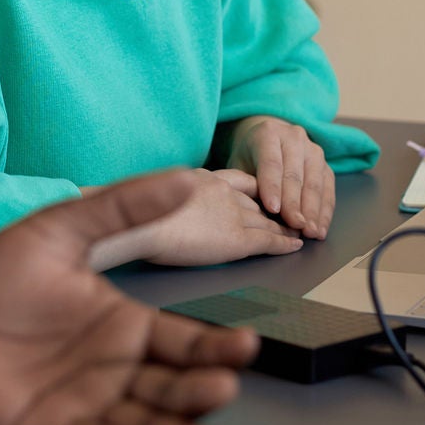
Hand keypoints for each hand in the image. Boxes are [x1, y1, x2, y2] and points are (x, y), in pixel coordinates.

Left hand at [0, 169, 259, 424]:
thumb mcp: (58, 231)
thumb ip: (120, 209)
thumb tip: (184, 177)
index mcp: (122, 323)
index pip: (183, 340)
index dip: (215, 346)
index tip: (247, 346)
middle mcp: (115, 368)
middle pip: (174, 386)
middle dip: (202, 391)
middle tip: (225, 388)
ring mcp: (89, 404)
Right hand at [110, 167, 302, 266]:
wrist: (136, 223)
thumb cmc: (128, 214)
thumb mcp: (146, 197)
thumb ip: (159, 201)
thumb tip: (153, 209)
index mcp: (198, 178)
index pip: (236, 182)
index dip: (252, 190)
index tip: (262, 195)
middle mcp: (221, 191)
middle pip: (255, 202)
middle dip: (271, 211)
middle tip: (286, 217)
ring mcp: (231, 214)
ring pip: (266, 221)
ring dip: (283, 227)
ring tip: (296, 232)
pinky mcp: (237, 239)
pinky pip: (269, 240)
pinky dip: (285, 244)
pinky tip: (295, 246)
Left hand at [228, 116, 335, 238]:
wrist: (266, 139)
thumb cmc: (249, 157)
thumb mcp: (239, 165)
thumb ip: (247, 184)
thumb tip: (258, 213)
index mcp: (267, 133)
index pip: (271, 163)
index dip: (273, 187)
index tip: (273, 210)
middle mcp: (294, 137)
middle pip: (295, 174)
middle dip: (295, 203)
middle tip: (295, 226)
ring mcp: (313, 150)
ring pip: (315, 182)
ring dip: (314, 210)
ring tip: (311, 232)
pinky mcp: (325, 164)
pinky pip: (328, 189)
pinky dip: (325, 210)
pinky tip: (321, 228)